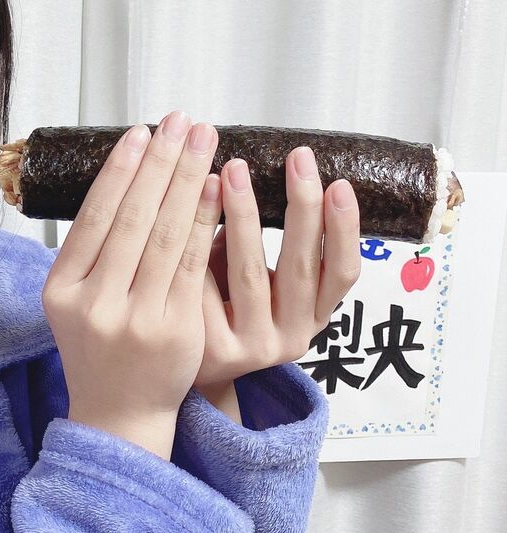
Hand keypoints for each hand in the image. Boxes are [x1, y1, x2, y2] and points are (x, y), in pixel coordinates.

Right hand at [42, 112, 222, 424]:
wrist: (119, 414)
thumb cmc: (101, 348)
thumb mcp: (74, 302)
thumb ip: (91, 252)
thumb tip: (128, 176)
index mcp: (61, 291)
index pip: (93, 217)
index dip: (121, 170)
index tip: (143, 131)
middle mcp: (93, 304)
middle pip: (130, 218)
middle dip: (160, 163)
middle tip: (182, 121)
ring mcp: (134, 319)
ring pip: (164, 236)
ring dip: (187, 181)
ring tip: (204, 141)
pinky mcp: (173, 330)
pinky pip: (192, 264)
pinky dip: (205, 221)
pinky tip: (217, 188)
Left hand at [192, 146, 361, 389]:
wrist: (195, 373)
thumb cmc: (228, 308)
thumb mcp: (263, 282)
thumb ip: (269, 243)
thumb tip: (263, 168)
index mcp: (315, 315)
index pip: (342, 272)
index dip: (344, 230)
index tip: (339, 183)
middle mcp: (293, 336)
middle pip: (301, 267)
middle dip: (301, 206)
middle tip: (297, 159)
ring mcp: (254, 348)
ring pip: (251, 273)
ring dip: (243, 216)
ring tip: (232, 171)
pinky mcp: (215, 351)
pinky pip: (207, 288)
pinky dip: (200, 246)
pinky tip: (189, 208)